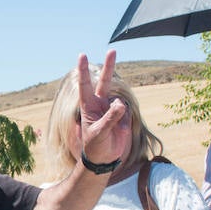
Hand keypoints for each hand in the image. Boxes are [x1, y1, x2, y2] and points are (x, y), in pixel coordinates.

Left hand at [76, 51, 131, 166]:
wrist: (104, 159)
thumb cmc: (95, 146)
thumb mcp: (100, 133)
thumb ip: (110, 118)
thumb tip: (120, 103)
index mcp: (89, 106)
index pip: (85, 84)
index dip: (83, 70)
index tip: (82, 55)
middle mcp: (100, 104)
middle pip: (105, 81)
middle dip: (109, 66)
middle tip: (112, 50)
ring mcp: (112, 109)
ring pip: (119, 99)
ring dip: (118, 111)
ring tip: (113, 128)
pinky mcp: (124, 115)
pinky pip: (127, 110)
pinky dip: (125, 118)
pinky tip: (120, 129)